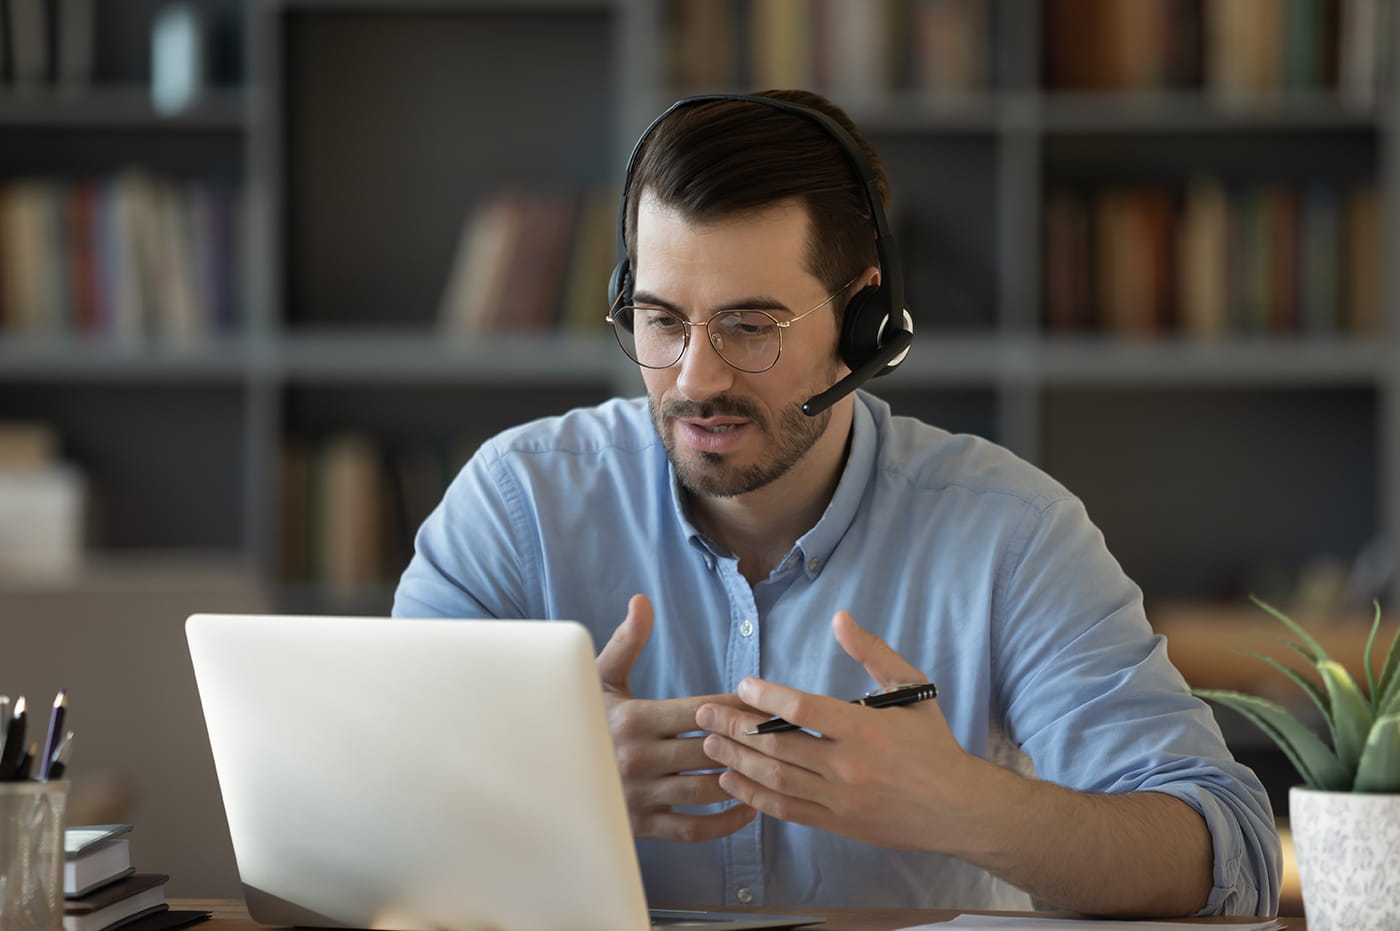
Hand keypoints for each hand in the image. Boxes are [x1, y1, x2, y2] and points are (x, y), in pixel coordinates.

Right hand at [596, 594, 758, 842]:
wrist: (544, 775)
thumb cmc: (580, 719)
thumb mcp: (599, 679)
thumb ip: (627, 642)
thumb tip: (643, 602)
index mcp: (634, 719)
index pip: (703, 711)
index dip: (738, 707)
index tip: (764, 702)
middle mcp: (639, 759)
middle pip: (712, 749)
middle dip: (749, 741)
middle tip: (780, 734)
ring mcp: (641, 796)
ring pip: (709, 789)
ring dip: (742, 777)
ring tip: (767, 765)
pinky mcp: (642, 827)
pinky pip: (695, 829)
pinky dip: (727, 822)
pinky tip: (747, 805)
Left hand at [695, 610, 987, 850]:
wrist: (959, 808)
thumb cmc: (933, 743)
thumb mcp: (911, 687)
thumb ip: (873, 652)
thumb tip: (840, 618)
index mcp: (865, 729)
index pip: (803, 711)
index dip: (766, 697)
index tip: (741, 686)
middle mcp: (848, 767)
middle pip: (777, 746)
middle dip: (734, 728)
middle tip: (704, 714)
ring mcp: (840, 800)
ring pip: (775, 780)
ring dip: (736, 761)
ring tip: (708, 744)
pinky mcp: (836, 824)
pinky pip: (786, 810)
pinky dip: (754, 797)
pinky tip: (732, 782)